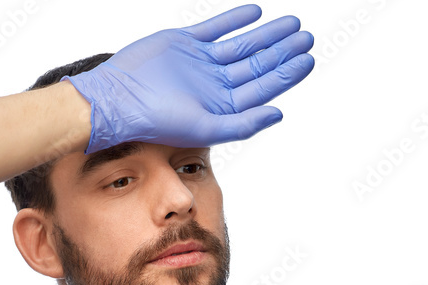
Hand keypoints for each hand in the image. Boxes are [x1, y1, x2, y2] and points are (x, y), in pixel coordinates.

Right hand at [61, 4, 313, 152]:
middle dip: (282, 51)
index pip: (263, 88)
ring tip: (291, 24)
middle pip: (256, 65)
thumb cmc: (157, 122)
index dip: (286, 73)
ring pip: (241, 45)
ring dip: (266, 35)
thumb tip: (280, 113)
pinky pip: (216, 28)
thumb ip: (244, 123)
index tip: (307, 59)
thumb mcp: (206, 128)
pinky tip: (255, 13)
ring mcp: (201, 63)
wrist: (119, 99)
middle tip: (306, 37)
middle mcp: (214, 84)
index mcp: (222, 106)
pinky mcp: (184, 42)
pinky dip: (235, 20)